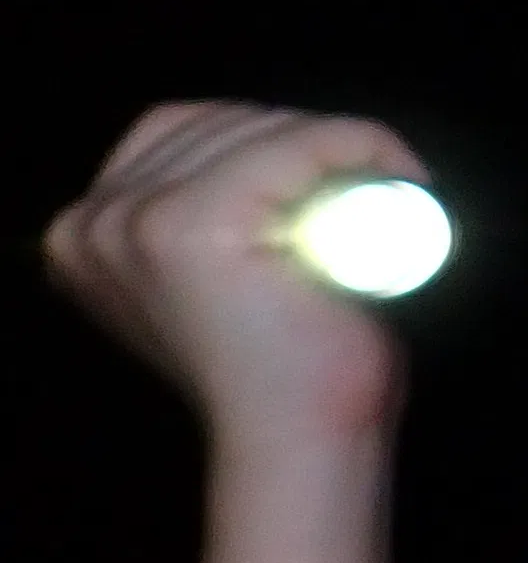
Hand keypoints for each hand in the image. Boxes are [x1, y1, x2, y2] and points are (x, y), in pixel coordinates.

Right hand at [43, 103, 427, 461]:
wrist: (302, 441)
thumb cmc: (289, 364)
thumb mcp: (233, 272)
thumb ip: (222, 212)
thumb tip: (284, 157)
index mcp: (88, 230)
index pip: (192, 130)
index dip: (283, 148)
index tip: (350, 188)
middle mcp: (94, 221)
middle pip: (230, 120)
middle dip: (314, 149)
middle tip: (384, 197)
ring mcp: (136, 221)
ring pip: (273, 128)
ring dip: (345, 156)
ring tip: (390, 204)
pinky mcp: (193, 224)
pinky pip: (309, 142)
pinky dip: (368, 151)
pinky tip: (403, 191)